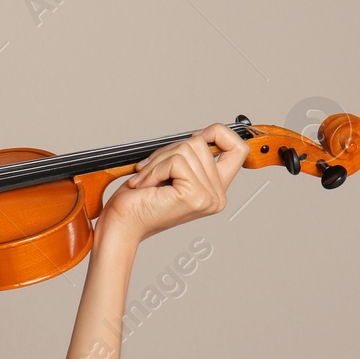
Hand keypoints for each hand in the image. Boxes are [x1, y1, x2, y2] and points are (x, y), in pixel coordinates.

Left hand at [100, 122, 249, 244]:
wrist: (121, 225)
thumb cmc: (137, 201)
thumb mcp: (169, 171)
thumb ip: (190, 156)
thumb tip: (201, 134)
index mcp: (215, 190)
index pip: (237, 148)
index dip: (218, 133)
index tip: (195, 136)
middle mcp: (217, 196)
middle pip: (202, 144)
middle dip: (167, 151)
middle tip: (150, 171)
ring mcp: (209, 197)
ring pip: (186, 150)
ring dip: (157, 161)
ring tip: (145, 179)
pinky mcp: (195, 196)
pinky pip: (176, 161)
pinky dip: (154, 169)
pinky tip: (145, 185)